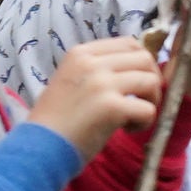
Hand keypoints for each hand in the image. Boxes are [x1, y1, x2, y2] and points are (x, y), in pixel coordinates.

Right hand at [31, 37, 164, 155]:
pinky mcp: (112, 107)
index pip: (129, 43)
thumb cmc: (57, 119)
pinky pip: (149, 109)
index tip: (136, 83)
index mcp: (80, 53)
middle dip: (151, 80)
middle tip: (141, 101)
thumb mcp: (72, 80)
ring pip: (151, 81)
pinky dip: (145, 122)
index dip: (142, 63)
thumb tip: (139, 68)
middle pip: (144, 59)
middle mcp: (91, 63)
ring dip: (151, 101)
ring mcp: (101, 83)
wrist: (39, 147)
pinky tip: (127, 129)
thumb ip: (99, 70)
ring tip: (133, 117)